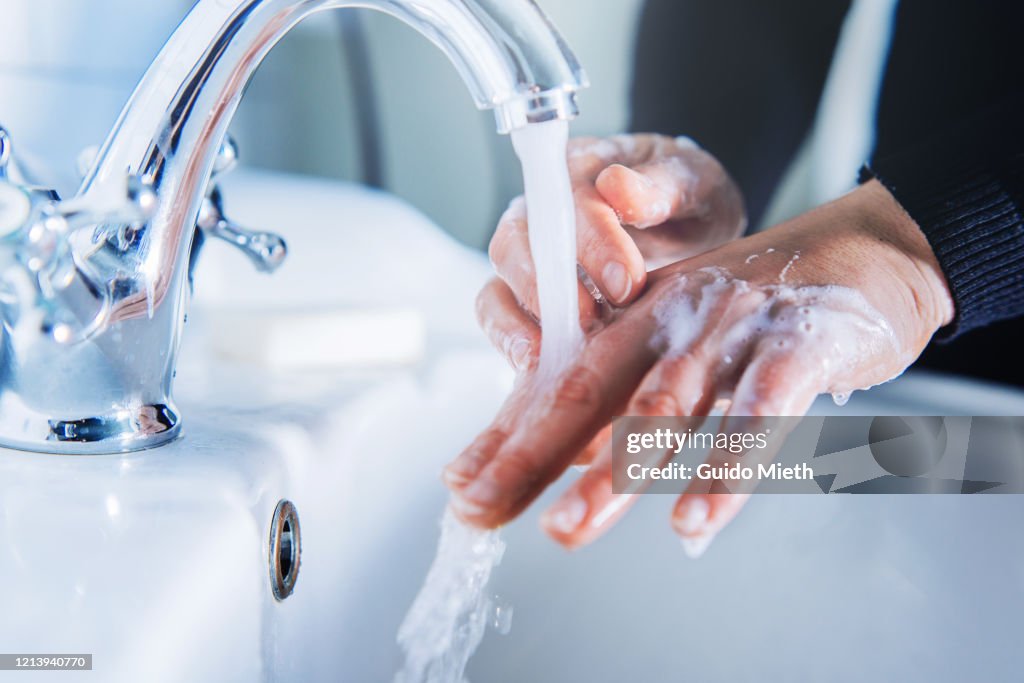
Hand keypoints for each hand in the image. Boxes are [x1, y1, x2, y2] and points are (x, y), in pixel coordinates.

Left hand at [447, 180, 953, 552]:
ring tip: (570, 526)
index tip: (462, 489)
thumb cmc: (756, 311)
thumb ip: (620, 400)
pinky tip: (696, 518)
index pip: (556, 380)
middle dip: (531, 453)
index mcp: (635, 319)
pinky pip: (758, 410)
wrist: (861, 254)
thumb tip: (555, 461)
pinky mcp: (796, 343)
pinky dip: (726, 467)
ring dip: (616, 469)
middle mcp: (670, 319)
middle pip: (589, 387)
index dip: (505, 435)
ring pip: (665, 402)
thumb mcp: (677, 344)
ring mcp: (731, 328)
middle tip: (483, 506)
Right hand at [481, 134, 744, 369]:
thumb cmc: (685, 203)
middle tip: (595, 319)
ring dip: (525, 315)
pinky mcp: (520, 297)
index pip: (570, 198)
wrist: (692, 237)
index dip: (593, 240)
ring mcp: (524, 254)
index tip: (627, 281)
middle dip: (554, 284)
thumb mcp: (694, 185)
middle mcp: (540, 210)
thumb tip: (616, 185)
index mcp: (580, 169)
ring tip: (562, 348)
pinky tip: (539, 363)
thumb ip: (662, 184)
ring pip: (499, 278)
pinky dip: (510, 338)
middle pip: (519, 238)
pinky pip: (496, 314)